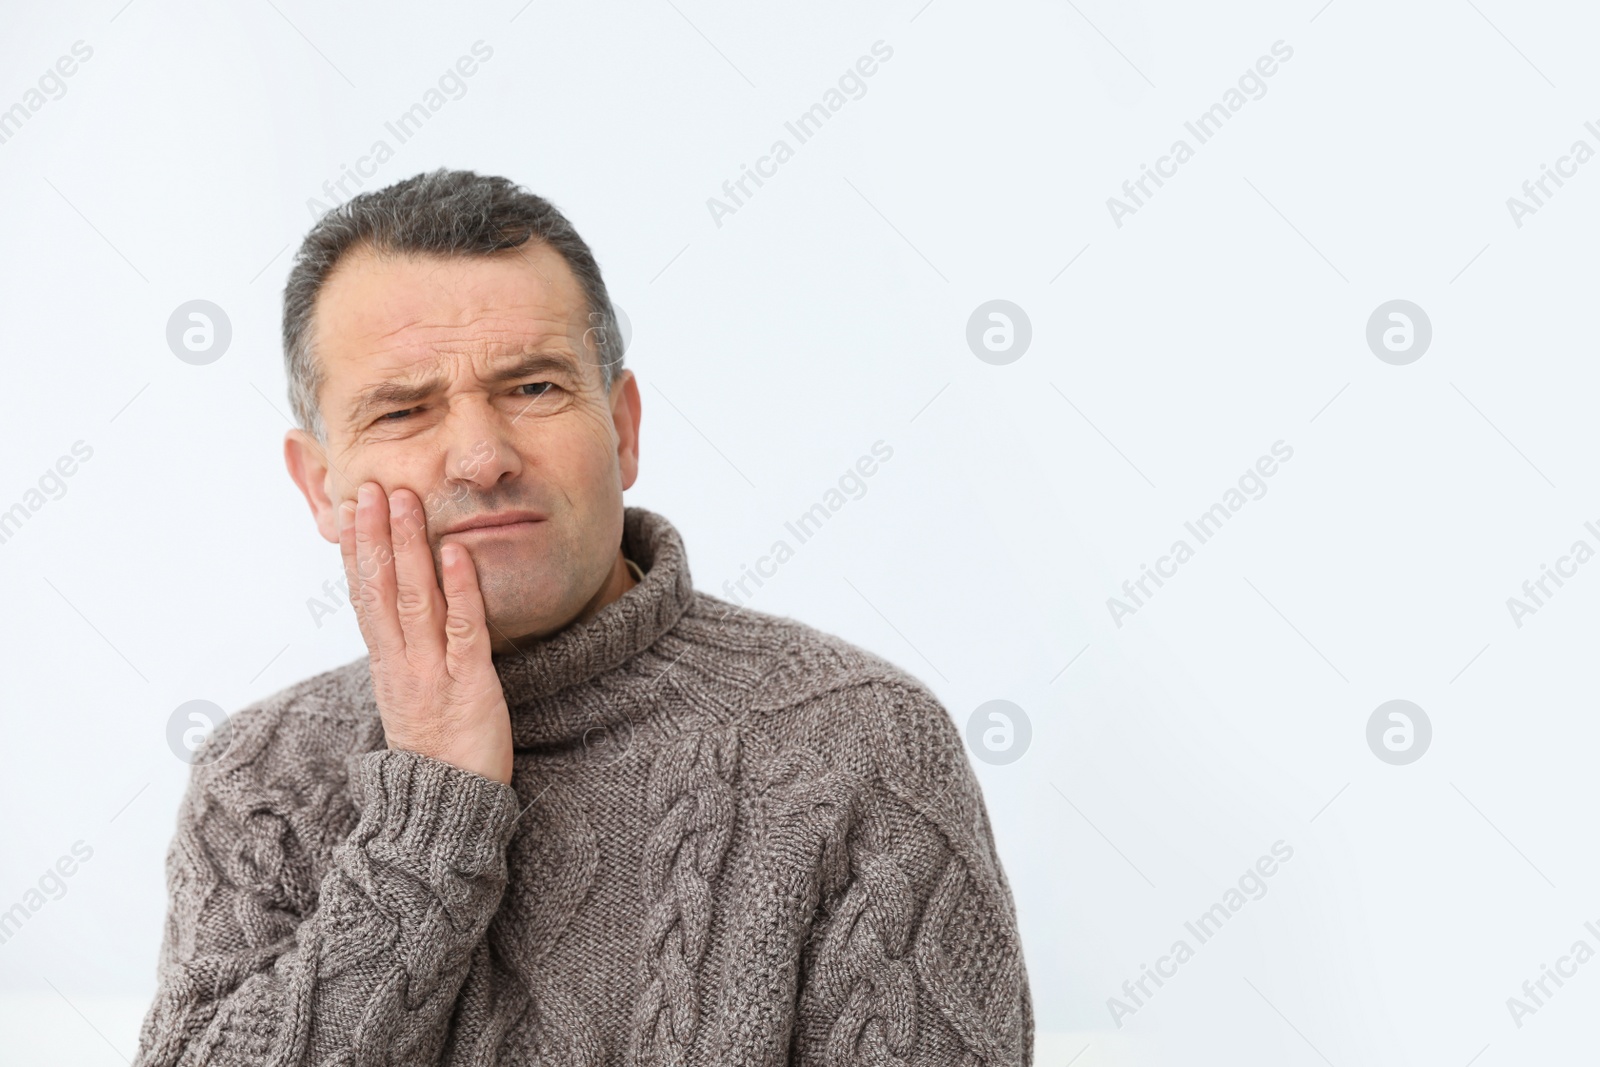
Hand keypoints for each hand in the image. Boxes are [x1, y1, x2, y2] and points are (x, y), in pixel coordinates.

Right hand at [339, 481, 513, 784]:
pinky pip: (463, 630)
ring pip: (414, 600)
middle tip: (371, 486)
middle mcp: (401, 664)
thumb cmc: (436, 752)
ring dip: (409, 547)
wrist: (444, 812)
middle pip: (381, 589)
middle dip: (376, 534)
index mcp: (386, 665)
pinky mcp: (470, 685)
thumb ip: (404, 655)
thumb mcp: (409, 697)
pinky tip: (456, 552)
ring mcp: (432, 673)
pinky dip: (460, 589)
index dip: (357, 549)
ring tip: (405, 501)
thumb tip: (400, 618)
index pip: (364, 596)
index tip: (353, 506)